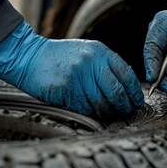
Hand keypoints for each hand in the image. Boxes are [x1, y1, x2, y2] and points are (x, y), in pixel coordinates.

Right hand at [0, 21, 144, 119]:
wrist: (29, 56)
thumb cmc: (61, 57)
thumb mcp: (87, 51)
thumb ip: (106, 66)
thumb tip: (126, 89)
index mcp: (100, 51)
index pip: (126, 74)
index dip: (134, 92)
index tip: (137, 102)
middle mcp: (91, 62)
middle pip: (117, 92)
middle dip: (124, 106)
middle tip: (126, 112)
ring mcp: (78, 76)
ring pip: (102, 103)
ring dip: (109, 113)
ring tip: (111, 116)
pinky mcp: (66, 89)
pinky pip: (85, 108)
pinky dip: (92, 114)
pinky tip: (94, 114)